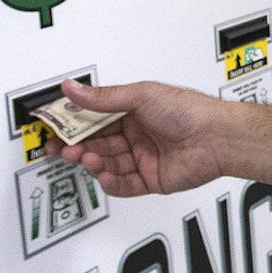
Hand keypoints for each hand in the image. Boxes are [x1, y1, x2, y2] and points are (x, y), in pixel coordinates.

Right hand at [52, 77, 226, 196]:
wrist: (217, 137)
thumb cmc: (189, 111)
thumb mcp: (140, 96)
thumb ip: (102, 98)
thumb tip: (72, 88)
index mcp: (133, 111)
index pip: (94, 118)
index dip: (73, 124)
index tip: (54, 126)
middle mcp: (137, 134)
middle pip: (97, 143)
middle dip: (78, 146)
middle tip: (62, 147)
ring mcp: (143, 157)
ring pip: (107, 164)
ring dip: (92, 162)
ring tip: (85, 158)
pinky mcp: (151, 179)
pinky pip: (124, 185)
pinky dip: (111, 182)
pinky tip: (103, 175)